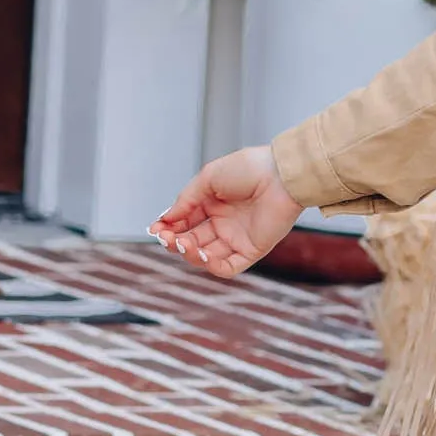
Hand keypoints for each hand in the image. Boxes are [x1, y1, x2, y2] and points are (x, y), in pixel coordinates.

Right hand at [151, 145, 301, 279]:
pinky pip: (227, 266)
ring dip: (189, 254)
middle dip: (174, 242)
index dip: (168, 227)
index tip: (155, 228)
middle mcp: (224, 223)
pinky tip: (201, 254)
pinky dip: (211, 265)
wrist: (280, 174)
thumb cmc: (249, 169)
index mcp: (213, 204)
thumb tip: (166, 218)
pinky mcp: (252, 250)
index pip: (184, 222)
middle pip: (192, 241)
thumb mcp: (207, 179)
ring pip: (206, 256)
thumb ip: (186, 201)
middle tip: (166, 238)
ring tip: (182, 243)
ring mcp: (237, 238)